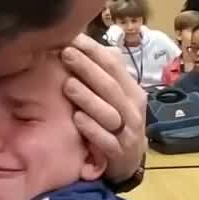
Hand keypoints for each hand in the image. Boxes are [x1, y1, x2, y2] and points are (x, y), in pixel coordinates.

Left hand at [61, 34, 146, 182]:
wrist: (129, 161)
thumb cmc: (117, 122)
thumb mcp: (117, 97)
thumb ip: (104, 74)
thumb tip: (82, 41)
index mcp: (132, 91)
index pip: (114, 65)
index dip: (94, 51)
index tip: (72, 38)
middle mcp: (132, 110)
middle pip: (110, 86)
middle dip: (88, 69)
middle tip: (66, 54)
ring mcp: (127, 133)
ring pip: (109, 113)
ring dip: (88, 98)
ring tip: (68, 85)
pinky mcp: (118, 153)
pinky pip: (106, 141)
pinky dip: (92, 130)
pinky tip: (77, 119)